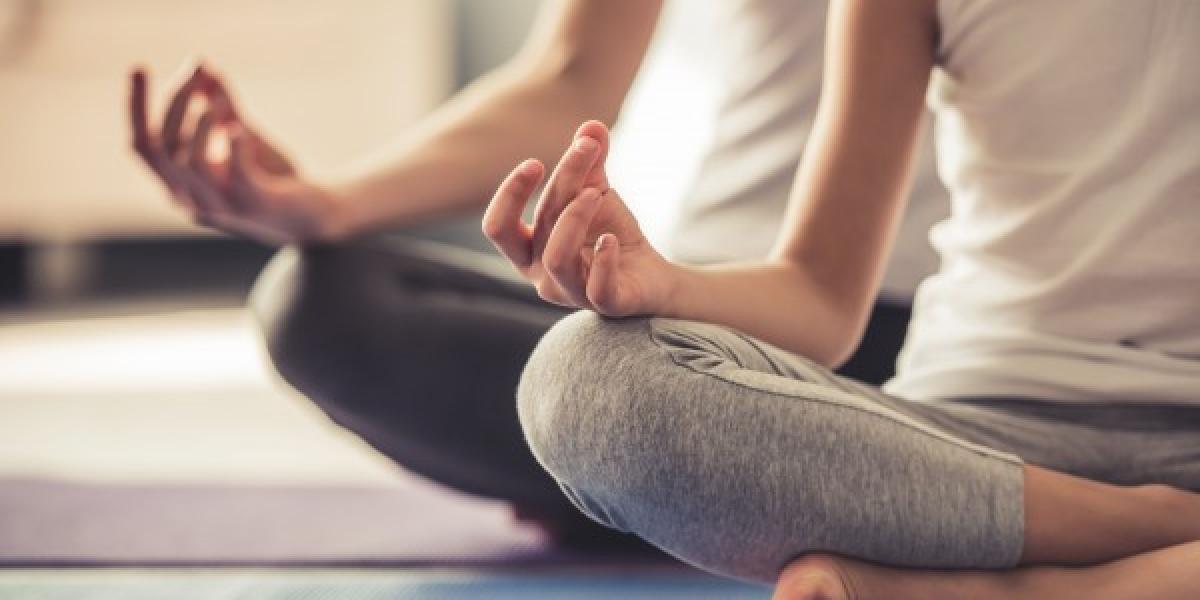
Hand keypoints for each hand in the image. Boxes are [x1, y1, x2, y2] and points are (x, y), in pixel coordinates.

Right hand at [129, 63, 348, 243]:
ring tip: (218, 100)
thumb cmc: (274, 177)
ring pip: (189, 162)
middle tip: (195, 72)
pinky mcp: (253, 206)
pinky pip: (236, 175)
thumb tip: (202, 65)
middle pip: (161, 148)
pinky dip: (235, 147)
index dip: (136, 107)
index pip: (142, 145)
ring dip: (201, 123)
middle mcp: (191, 200)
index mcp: (180, 184)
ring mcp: (221, 207)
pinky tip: (240, 128)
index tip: (139, 67)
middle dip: (174, 103)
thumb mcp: (243, 136)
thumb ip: (221, 106)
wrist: (316, 216)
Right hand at [483, 120, 677, 316]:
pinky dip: (604, 259)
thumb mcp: (597, 192)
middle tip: (583, 153)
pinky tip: (612, 239)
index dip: (510, 194)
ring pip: (557, 258)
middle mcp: (542, 276)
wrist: (651, 275)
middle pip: (537, 228)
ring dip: (576, 217)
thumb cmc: (610, 235)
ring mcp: (572, 293)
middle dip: (559, 186)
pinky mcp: (606, 304)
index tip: (536, 163)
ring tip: (599, 193)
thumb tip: (591, 125)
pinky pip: (597, 288)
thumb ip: (590, 162)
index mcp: (529, 250)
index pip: (498, 227)